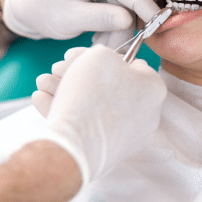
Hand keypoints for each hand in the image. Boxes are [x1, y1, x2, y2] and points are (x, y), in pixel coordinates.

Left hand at [2, 0, 158, 40]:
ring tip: (98, 41)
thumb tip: (130, 20)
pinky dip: (115, 17)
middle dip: (122, 26)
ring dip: (117, 25)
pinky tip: (101, 29)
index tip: (160, 21)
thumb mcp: (67, 19)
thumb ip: (98, 18)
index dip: (143, 5)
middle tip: (108, 49)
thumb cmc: (42, 9)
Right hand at [33, 45, 166, 183]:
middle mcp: (147, 113)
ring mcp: (129, 135)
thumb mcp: (99, 55)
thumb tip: (102, 60)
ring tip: (45, 83)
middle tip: (59, 69)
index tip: (86, 56)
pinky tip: (43, 99)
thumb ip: (105, 53)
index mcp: (154, 88)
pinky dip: (69, 111)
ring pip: (97, 105)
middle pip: (112, 86)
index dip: (108, 57)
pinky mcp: (109, 152)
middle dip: (83, 75)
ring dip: (69, 90)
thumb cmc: (92, 94)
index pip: (134, 65)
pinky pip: (90, 125)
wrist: (75, 146)